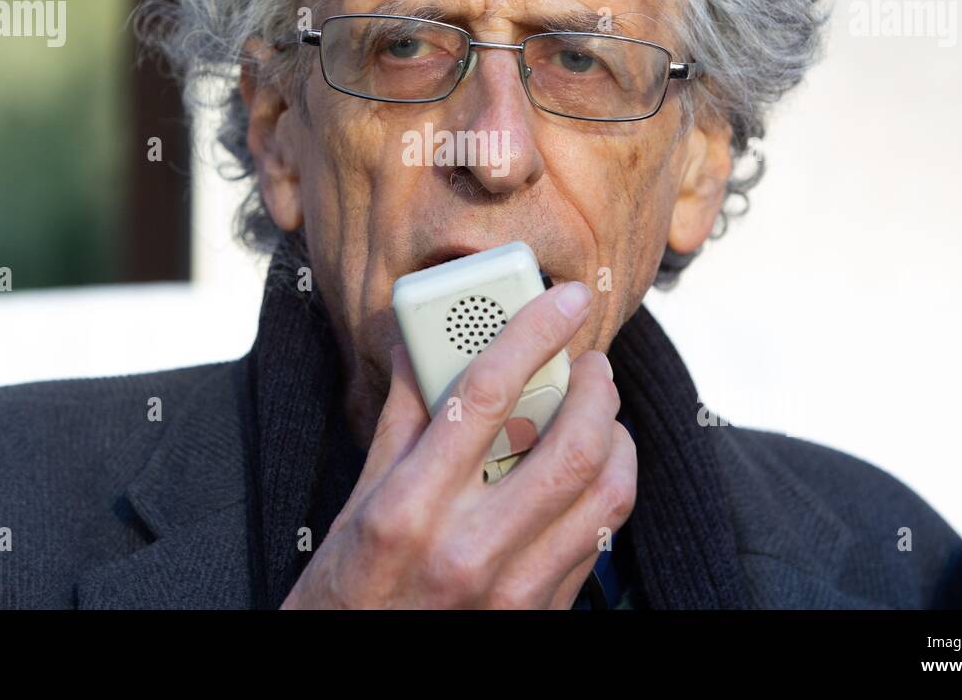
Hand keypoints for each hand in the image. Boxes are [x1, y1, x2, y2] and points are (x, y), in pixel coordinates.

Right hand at [280, 280, 636, 608]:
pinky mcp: (541, 616)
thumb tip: (414, 350)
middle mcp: (469, 548)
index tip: (562, 300)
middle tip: (588, 365)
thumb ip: (397, 422)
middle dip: (595, 388)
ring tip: (598, 418)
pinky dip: (606, 492)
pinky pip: (600, 541)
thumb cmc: (346, 594)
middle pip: (571, 444)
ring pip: (606, 494)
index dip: (532, 333)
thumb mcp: (356, 504)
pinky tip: (585, 474)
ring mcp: (514, 589)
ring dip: (616, 440)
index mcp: (411, 506)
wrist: (353, 686)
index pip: (487, 395)